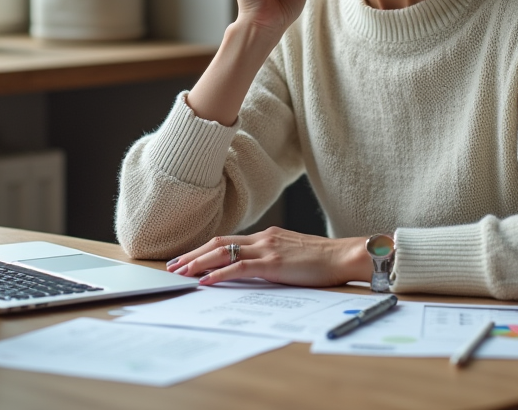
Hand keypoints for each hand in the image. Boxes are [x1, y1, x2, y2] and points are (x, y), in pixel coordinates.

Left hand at [166, 227, 370, 287]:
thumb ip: (271, 258)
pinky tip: (205, 281)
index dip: (204, 249)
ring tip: (181, 273)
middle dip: (193, 255)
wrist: (343, 256)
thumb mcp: (291, 254)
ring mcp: (267, 248)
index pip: (227, 240)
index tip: (187, 259)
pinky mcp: (273, 263)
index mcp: (266, 236)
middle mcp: (263, 238)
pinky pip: (239, 267)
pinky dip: (218, 274)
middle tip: (173, 266)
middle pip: (218, 243)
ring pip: (222, 252)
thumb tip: (253, 271)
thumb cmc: (323, 259)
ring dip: (198, 263)